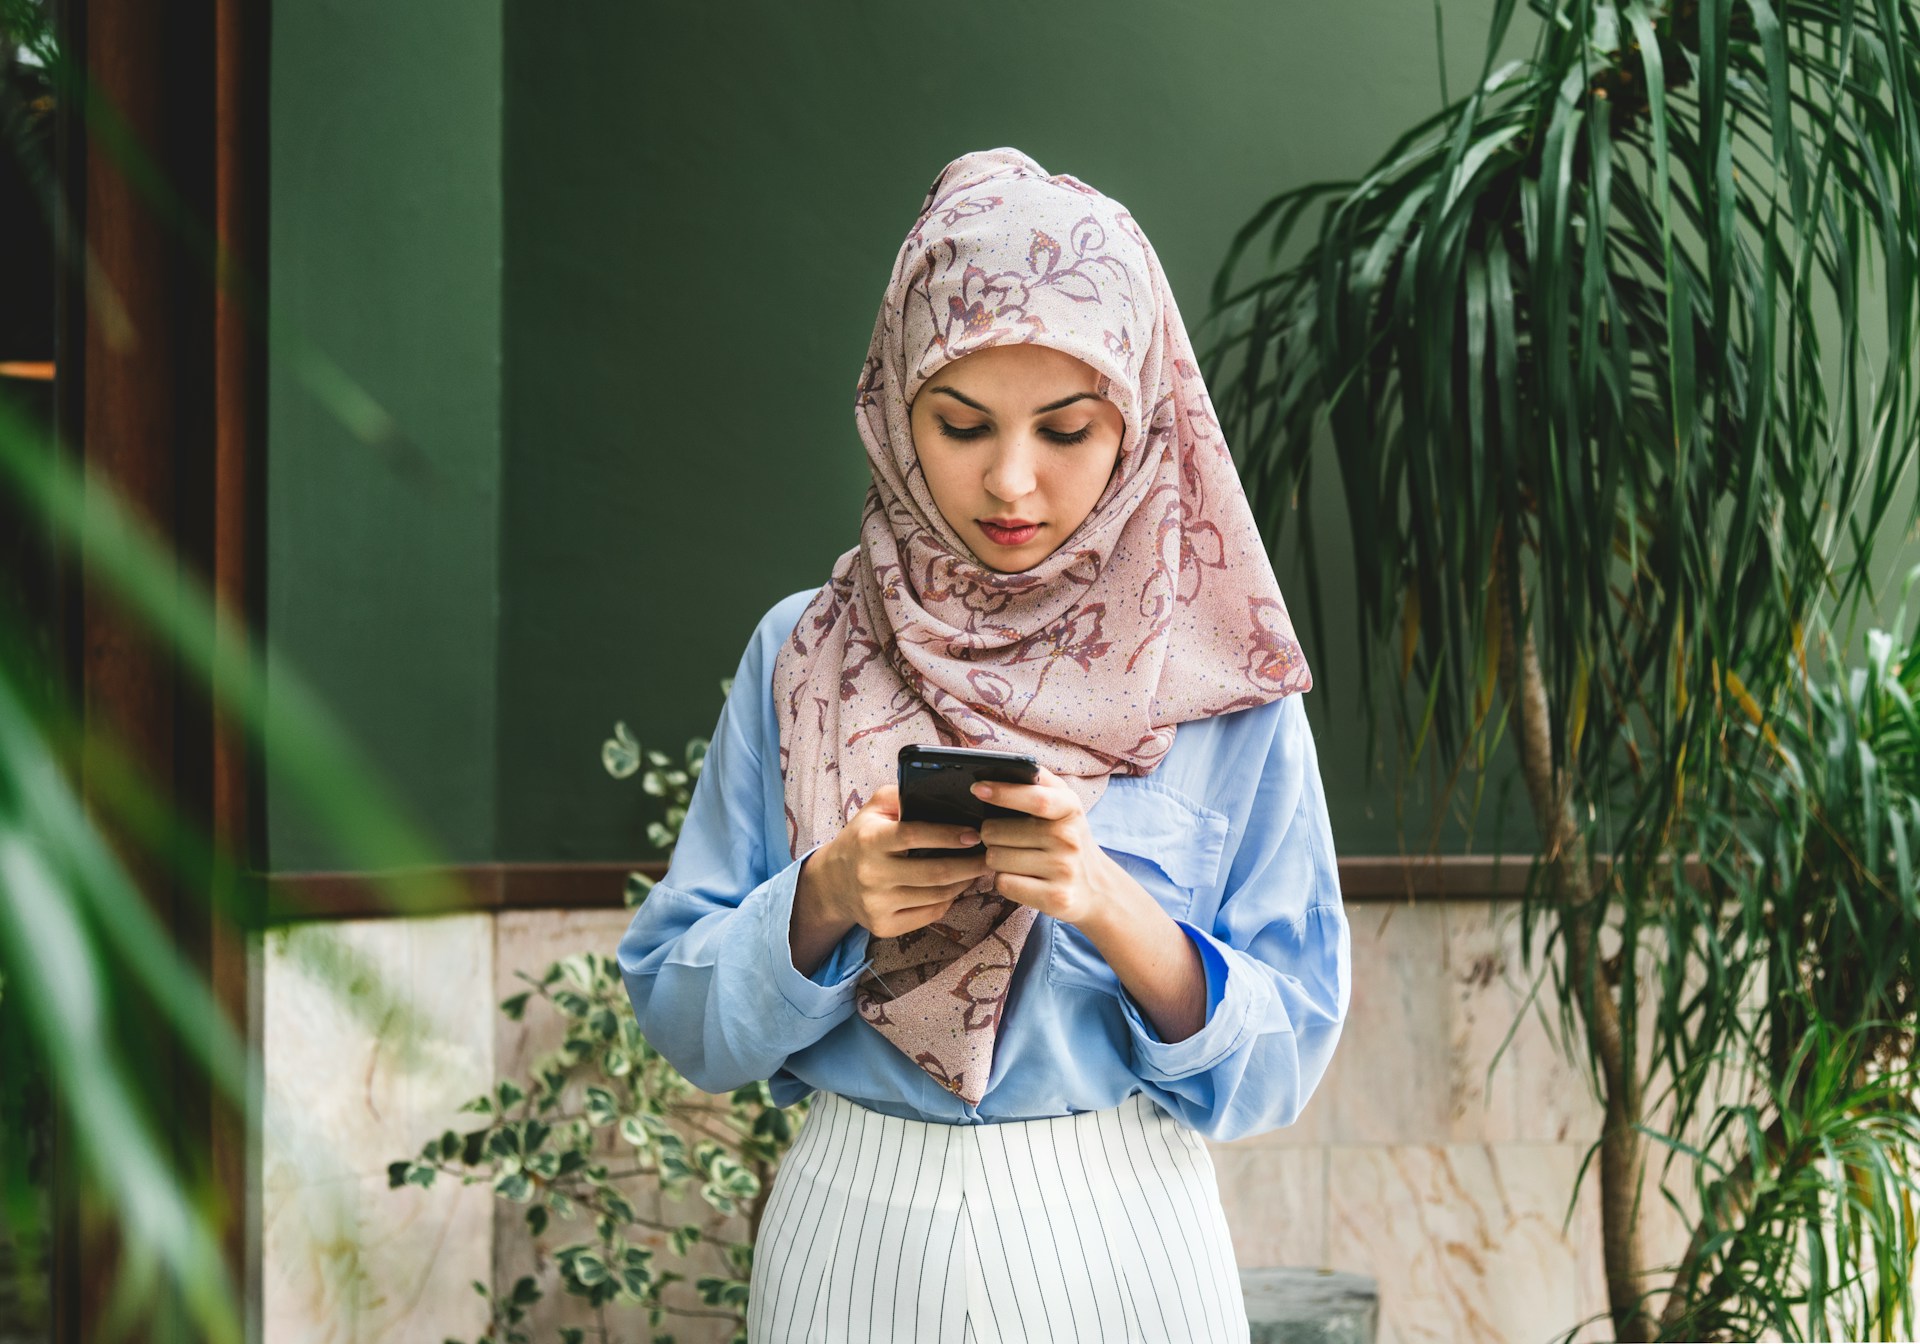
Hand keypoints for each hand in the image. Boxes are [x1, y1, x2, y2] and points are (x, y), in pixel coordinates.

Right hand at [802, 784, 990, 938]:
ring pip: (937, 896)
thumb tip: (938, 790)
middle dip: (970, 864)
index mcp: (870, 840)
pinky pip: (929, 915)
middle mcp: (871, 874)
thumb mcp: (872, 810)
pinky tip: (956, 888)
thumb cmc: (861, 839)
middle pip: (934, 873)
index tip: (975, 834)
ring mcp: (877, 904)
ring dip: (964, 882)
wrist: (831, 883)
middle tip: (991, 855)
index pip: (914, 835)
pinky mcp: (884, 926)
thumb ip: (900, 796)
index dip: (948, 835)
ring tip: (978, 869)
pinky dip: (948, 901)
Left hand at [970, 765, 1111, 925]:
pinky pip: (1004, 884)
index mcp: (1070, 808)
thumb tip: (1002, 763)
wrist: (1097, 888)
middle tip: (1007, 839)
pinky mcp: (1055, 898)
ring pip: (995, 859)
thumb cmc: (1067, 839)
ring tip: (1017, 859)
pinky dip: (1004, 881)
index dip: (1004, 792)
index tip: (976, 788)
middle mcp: (1069, 839)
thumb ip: (1039, 781)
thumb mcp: (1065, 805)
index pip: (1036, 798)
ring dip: (996, 859)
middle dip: (990, 835)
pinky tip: (1021, 878)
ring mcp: (1063, 870)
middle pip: (997, 832)